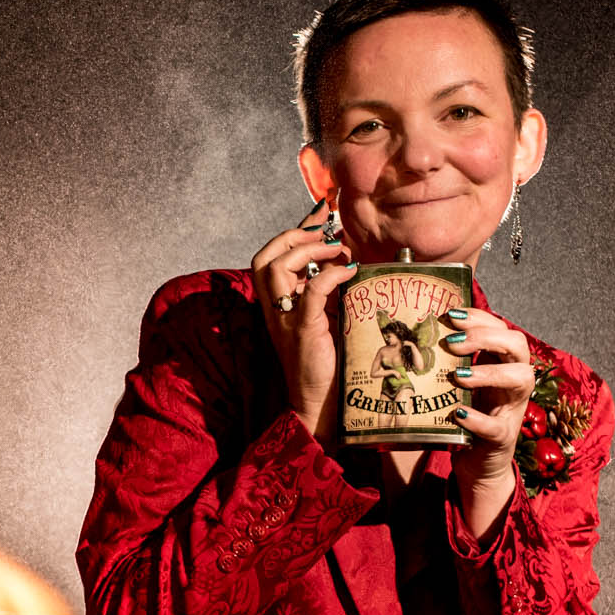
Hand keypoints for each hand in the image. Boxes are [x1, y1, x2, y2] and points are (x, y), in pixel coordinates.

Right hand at [252, 202, 356, 443]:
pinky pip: (311, 292)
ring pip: (276, 268)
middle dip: (294, 236)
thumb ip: (330, 292)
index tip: (323, 212)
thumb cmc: (327, 363)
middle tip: (327, 232)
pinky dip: (330, 275)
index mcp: (279, 304)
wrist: (320, 402)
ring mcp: (285, 320)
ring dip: (308, 250)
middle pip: (264, 257)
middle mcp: (275, 309)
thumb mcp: (327, 318)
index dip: (297, 230)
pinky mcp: (303, 331)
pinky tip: (350, 271)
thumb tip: (349, 261)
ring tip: (337, 250)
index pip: (274, 257)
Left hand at [440, 306, 533, 535]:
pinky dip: (477, 419)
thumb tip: (405, 334)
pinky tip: (457, 413)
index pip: (500, 328)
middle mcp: (513, 381)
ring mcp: (512, 409)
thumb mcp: (454, 386)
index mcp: (500, 363)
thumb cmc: (463, 416)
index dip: (479, 318)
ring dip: (489, 372)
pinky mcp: (503, 438)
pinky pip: (497, 427)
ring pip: (520, 378)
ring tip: (457, 375)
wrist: (476, 464)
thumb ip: (443, 363)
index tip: (449, 314)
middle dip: (486, 337)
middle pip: (517, 344)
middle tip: (452, 341)